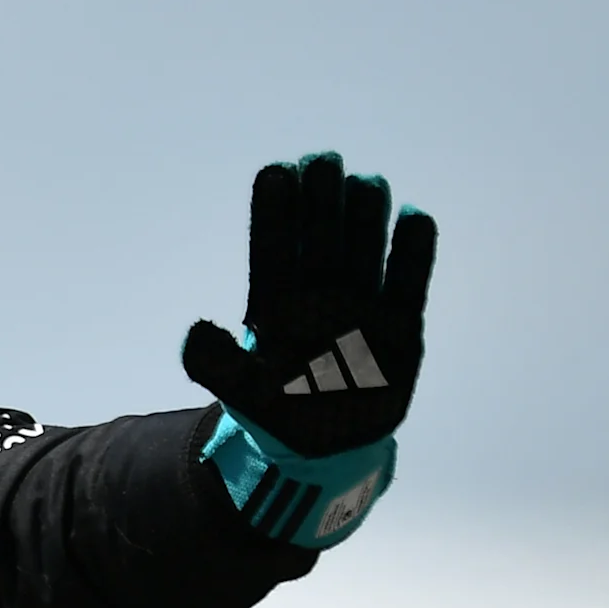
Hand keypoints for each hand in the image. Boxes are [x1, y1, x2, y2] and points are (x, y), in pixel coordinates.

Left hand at [182, 152, 436, 457]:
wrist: (326, 447)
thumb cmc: (278, 412)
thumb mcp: (241, 393)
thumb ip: (215, 365)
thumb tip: (193, 333)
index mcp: (276, 304)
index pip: (273, 249)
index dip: (274, 212)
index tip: (277, 172)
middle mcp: (319, 295)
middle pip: (319, 239)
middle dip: (320, 201)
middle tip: (323, 160)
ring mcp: (360, 306)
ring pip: (362, 250)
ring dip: (365, 217)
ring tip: (366, 182)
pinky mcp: (399, 325)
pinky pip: (408, 282)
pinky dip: (413, 253)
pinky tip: (414, 217)